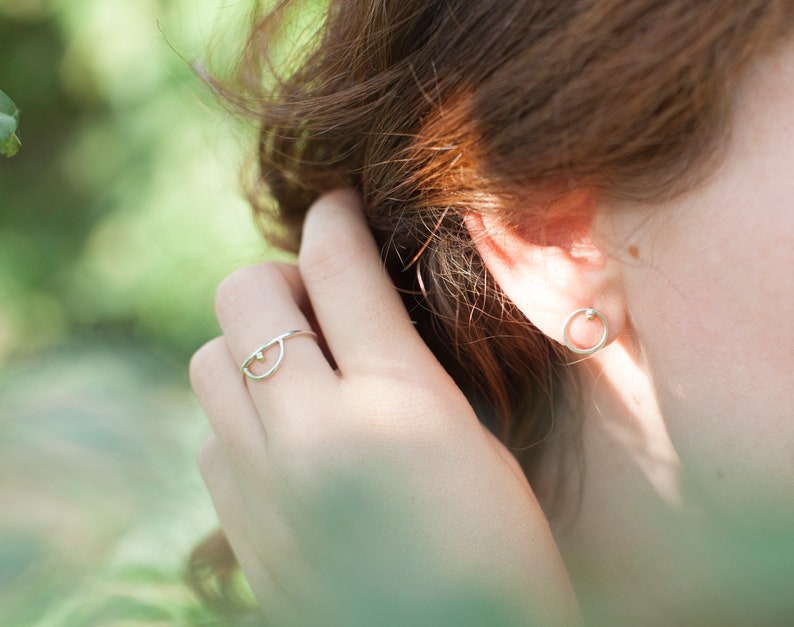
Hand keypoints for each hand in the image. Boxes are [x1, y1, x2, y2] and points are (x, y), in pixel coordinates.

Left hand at [190, 190, 578, 624]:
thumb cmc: (498, 550)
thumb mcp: (471, 437)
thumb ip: (402, 363)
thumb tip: (350, 300)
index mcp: (396, 403)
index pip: (338, 264)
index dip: (335, 216)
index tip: (337, 203)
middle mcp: (312, 434)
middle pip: (244, 294)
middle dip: (280, 277)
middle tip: (319, 300)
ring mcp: (262, 484)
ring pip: (208, 359)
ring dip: (250, 344)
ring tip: (300, 368)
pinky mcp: (240, 527)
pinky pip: (210, 434)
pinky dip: (240, 416)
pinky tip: (286, 437)